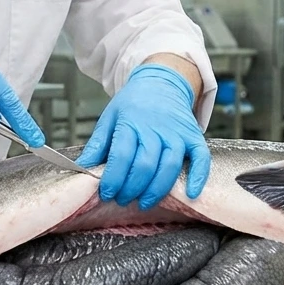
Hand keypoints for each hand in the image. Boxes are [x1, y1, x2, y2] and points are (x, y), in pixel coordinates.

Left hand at [75, 63, 209, 209]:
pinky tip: (190, 194)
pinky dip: (198, 177)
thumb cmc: (133, 104)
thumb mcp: (109, 117)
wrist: (161, 82)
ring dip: (156, 190)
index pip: (122, 156)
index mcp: (131, 122)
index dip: (113, 179)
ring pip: (170, 166)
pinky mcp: (194, 137)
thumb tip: (81, 168)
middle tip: (123, 199)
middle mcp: (156, 128)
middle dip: (132, 189)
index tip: (106, 193)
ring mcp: (177, 133)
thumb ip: (97, 144)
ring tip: (144, 202)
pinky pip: (201, 159)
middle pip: (146, 165)